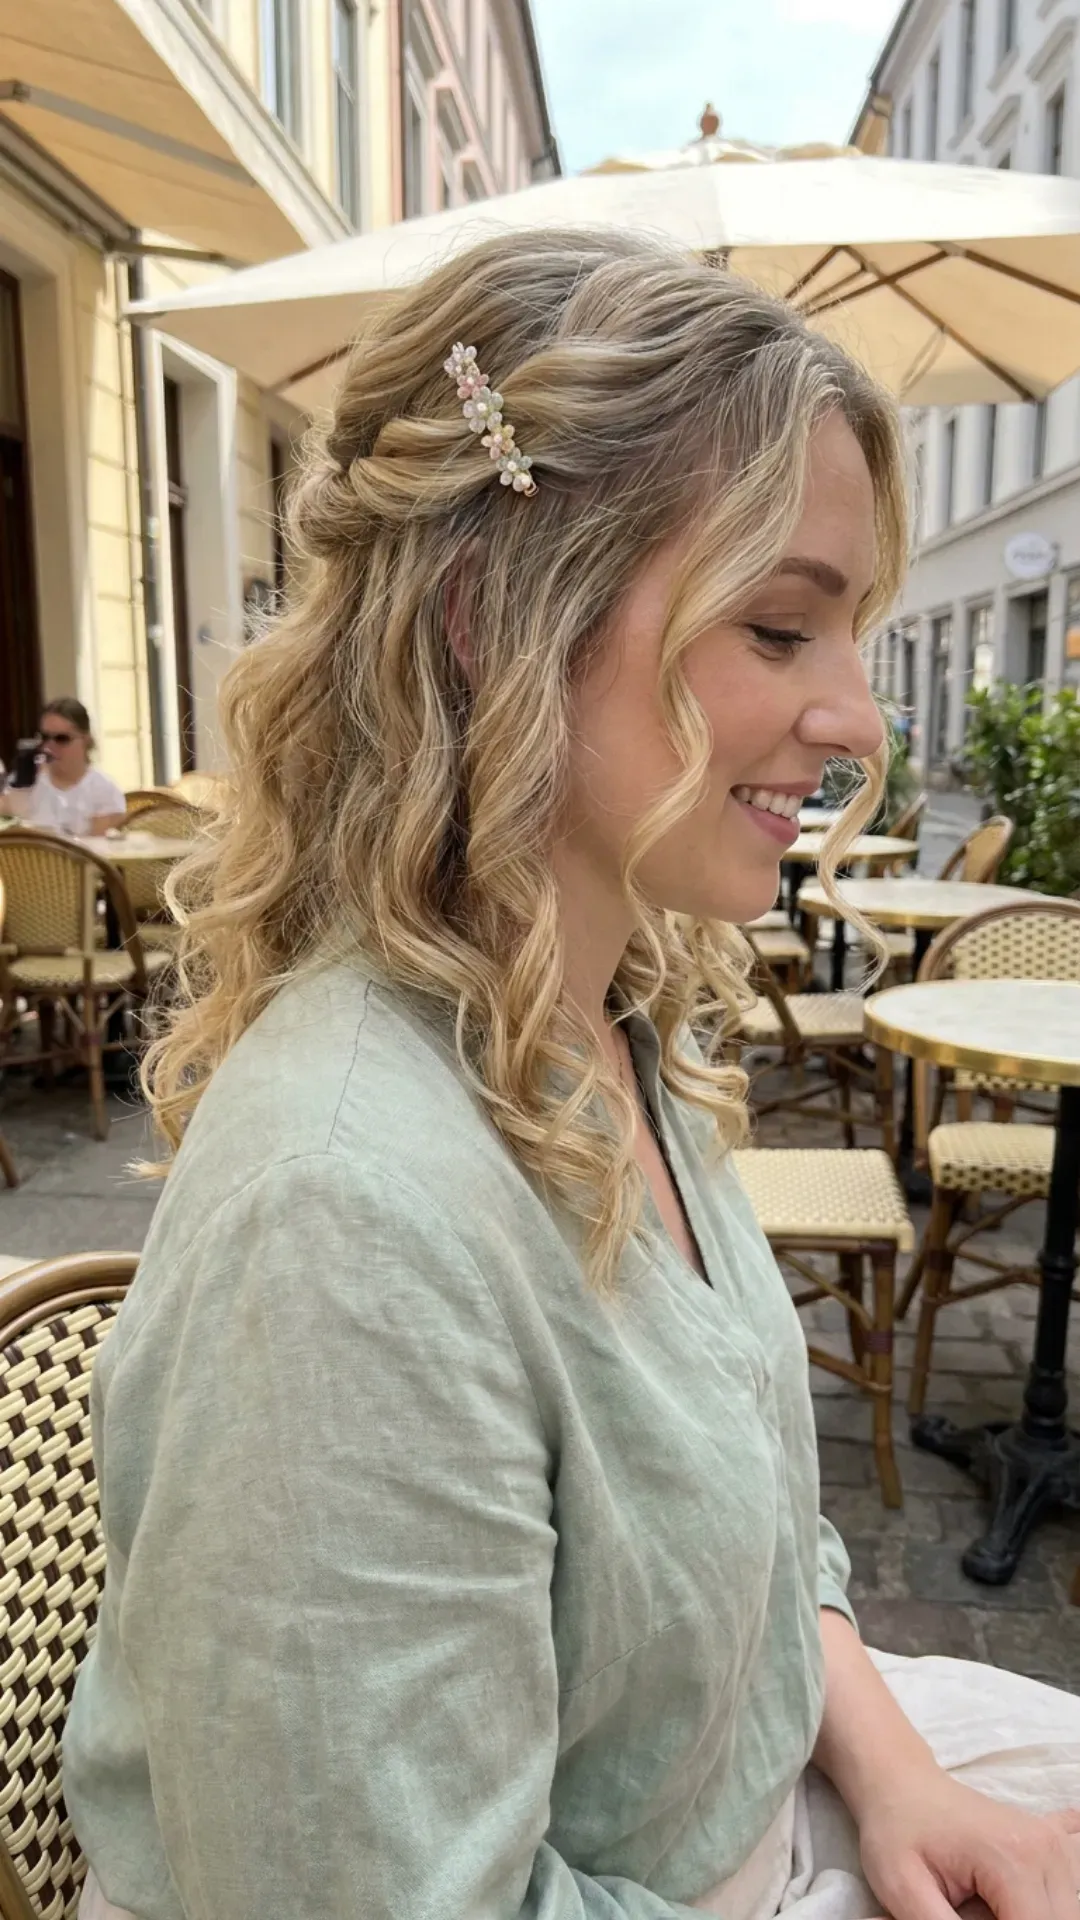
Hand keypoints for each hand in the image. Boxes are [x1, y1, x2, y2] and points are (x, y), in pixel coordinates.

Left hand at [857, 1767, 1079, 1919]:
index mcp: (1013, 1858)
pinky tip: (999, 1897)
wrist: (902, 1785)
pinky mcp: (1054, 1852)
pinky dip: (1038, 1908)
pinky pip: (1064, 1899)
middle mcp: (1046, 1851)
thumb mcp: (903, 1889)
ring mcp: (1054, 1849)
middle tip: (965, 1912)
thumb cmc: (897, 1831)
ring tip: (979, 1907)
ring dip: (1024, 1918)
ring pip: (1062, 1915)